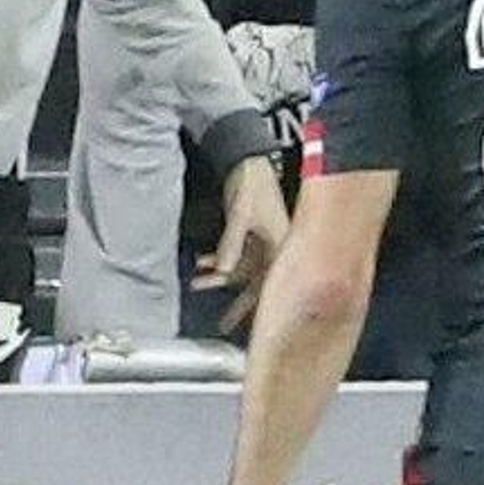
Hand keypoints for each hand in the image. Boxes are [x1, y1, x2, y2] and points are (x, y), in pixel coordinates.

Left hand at [192, 155, 288, 331]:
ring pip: (243, 271)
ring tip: (199, 284)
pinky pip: (235, 257)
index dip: (256, 307)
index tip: (243, 324)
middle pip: (258, 285)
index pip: (270, 285)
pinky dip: (218, 261)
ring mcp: (264, 244)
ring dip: (219, 279)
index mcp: (284, 245)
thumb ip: (232, 243)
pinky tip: (202, 263)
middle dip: (239, 305)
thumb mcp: (241, 214)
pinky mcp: (252, 236)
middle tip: (225, 324)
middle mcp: (278, 249)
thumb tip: (222, 270)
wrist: (250, 159)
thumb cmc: (254, 182)